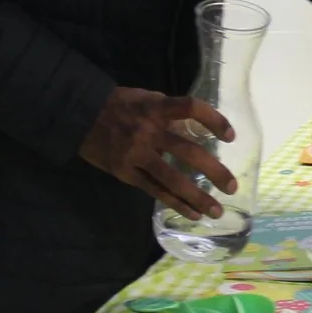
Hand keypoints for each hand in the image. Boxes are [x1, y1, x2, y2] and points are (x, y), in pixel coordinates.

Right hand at [79, 87, 235, 217]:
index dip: (214, 121)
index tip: (231, 136)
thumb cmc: (119, 105)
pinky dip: (176, 203)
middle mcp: (148, 131)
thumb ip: (169, 112)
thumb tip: (197, 128)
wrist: (79, 115)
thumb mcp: (145, 98)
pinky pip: (155, 191)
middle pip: (189, 152)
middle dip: (214, 171)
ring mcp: (137, 155)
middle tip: (232, 187)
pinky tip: (192, 214)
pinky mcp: (126, 173)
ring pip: (173, 180)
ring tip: (216, 211)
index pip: (192, 109)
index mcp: (156, 108)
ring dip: (198, 197)